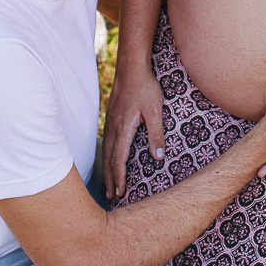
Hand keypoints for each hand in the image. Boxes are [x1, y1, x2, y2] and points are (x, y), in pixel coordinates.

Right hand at [102, 63, 164, 200]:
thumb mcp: (155, 111)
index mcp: (124, 129)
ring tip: (109, 185)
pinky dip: (106, 156)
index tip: (120, 193)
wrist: (131, 67)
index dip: (120, 177)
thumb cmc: (145, 88)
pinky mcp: (111, 116)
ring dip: (107, 170)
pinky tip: (108, 159)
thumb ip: (156, 134)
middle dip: (111, 179)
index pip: (119, 159)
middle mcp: (114, 127)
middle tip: (111, 197)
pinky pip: (106, 142)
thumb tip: (159, 157)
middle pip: (109, 159)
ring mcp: (110, 122)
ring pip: (106, 151)